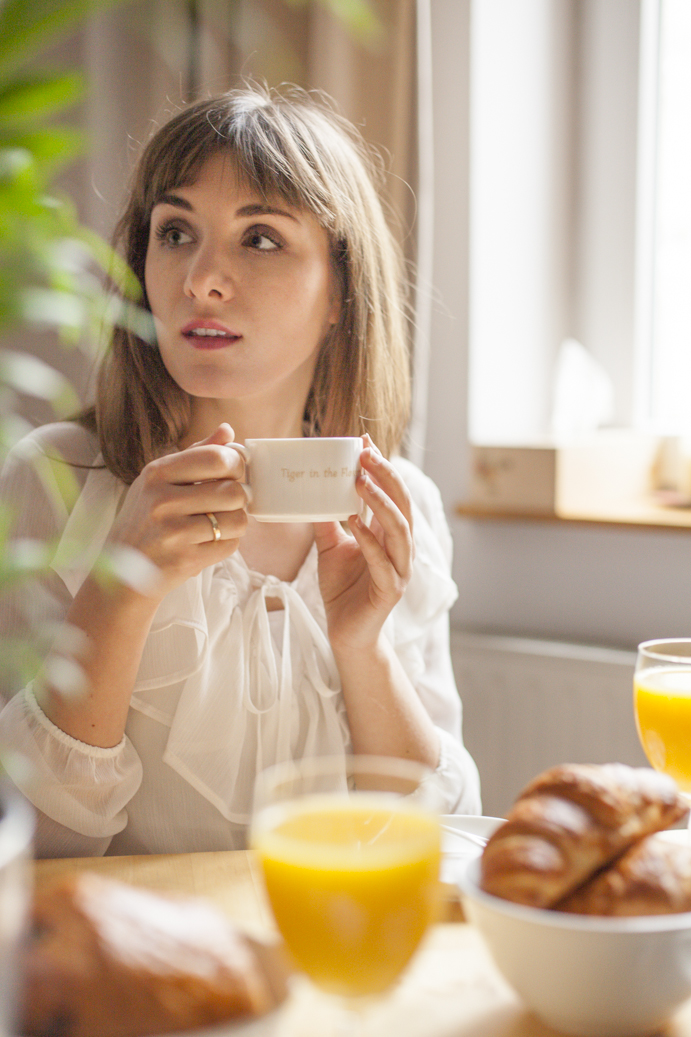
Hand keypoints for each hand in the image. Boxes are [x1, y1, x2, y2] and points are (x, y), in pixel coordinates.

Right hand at [107, 423, 247, 598]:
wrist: (123, 572)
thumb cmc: (145, 520)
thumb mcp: (160, 480)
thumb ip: (196, 453)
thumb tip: (227, 430)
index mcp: (157, 473)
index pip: (216, 458)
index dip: (237, 463)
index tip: (234, 472)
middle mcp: (162, 500)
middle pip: (233, 491)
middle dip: (240, 496)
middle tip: (228, 501)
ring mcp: (173, 532)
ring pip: (237, 519)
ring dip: (235, 522)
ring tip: (218, 522)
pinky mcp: (185, 559)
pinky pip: (230, 545)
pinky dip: (227, 542)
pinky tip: (208, 541)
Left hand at [314, 435, 413, 653]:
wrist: (345, 633)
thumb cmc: (342, 589)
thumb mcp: (330, 547)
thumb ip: (327, 520)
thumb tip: (311, 490)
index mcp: (390, 534)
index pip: (392, 494)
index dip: (382, 468)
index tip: (364, 442)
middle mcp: (401, 548)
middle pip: (402, 505)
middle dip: (386, 476)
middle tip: (365, 454)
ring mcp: (399, 569)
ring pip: (400, 529)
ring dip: (381, 503)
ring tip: (361, 481)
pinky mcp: (390, 590)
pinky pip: (383, 561)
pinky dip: (369, 540)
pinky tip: (353, 523)